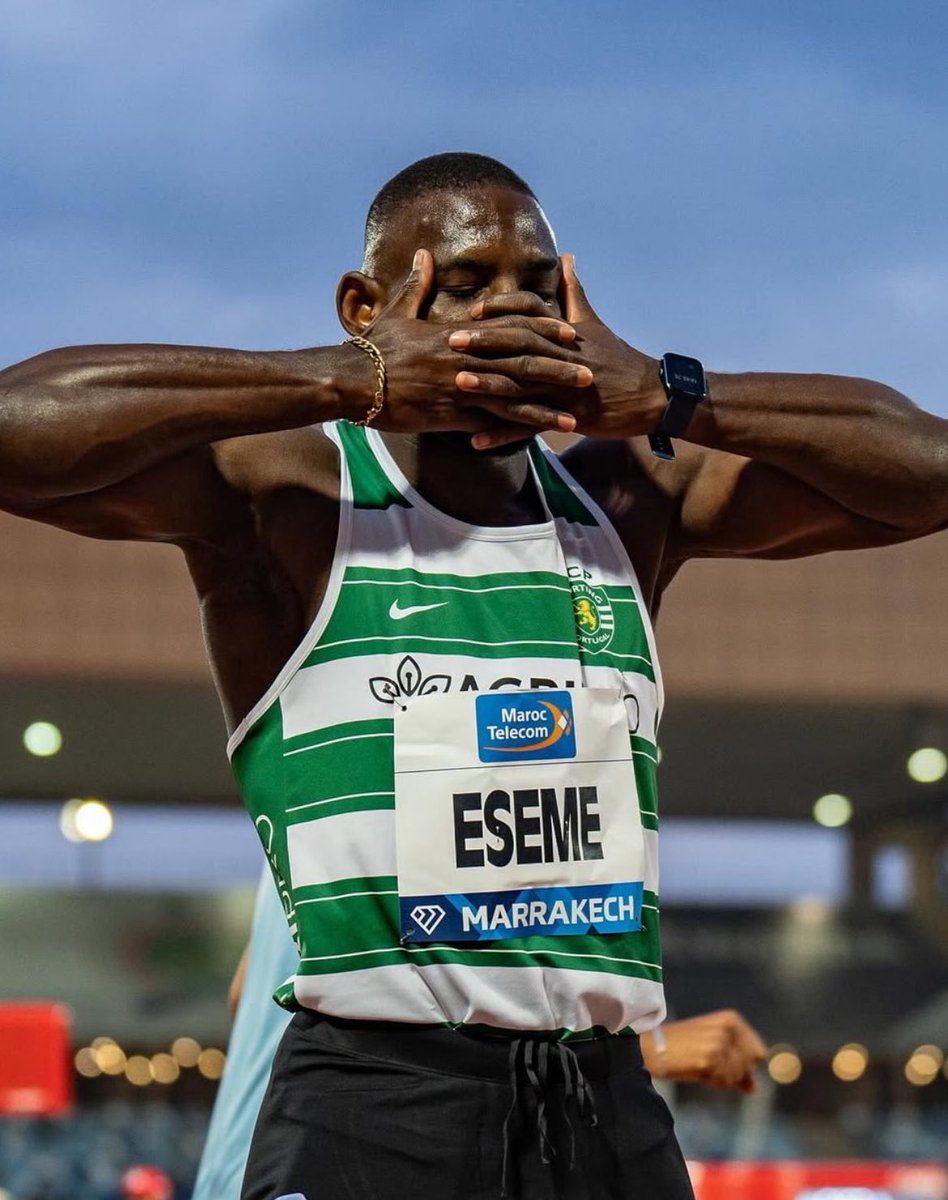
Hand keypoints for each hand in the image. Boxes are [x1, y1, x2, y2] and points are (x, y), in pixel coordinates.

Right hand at [356, 250, 588, 443]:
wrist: (352, 380)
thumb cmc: (373, 350)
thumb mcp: (397, 313)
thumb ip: (417, 286)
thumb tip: (423, 255)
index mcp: (459, 333)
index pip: (510, 327)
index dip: (543, 330)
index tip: (569, 333)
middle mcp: (467, 358)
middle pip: (522, 360)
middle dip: (557, 367)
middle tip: (588, 372)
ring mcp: (461, 386)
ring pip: (515, 393)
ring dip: (548, 402)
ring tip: (576, 410)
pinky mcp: (451, 413)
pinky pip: (492, 421)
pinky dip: (517, 428)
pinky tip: (540, 437)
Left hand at [455, 255, 666, 447]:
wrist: (650, 395)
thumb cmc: (618, 359)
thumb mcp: (594, 323)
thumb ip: (574, 292)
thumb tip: (566, 258)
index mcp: (564, 333)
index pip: (530, 312)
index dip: (502, 309)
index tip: (473, 311)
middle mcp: (562, 356)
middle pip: (520, 344)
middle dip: (485, 341)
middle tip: (451, 339)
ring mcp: (566, 387)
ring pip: (523, 384)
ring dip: (489, 384)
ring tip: (457, 384)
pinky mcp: (570, 415)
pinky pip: (531, 427)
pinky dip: (504, 434)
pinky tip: (477, 440)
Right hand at [641, 1010, 767, 1092]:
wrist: (653, 1046)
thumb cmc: (683, 1045)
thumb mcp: (713, 1046)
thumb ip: (737, 1063)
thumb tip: (755, 1088)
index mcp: (731, 1019)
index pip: (759, 1052)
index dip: (745, 1064)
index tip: (724, 1060)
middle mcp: (728, 1029)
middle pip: (751, 1065)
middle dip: (736, 1072)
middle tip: (711, 1064)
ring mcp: (720, 1044)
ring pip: (738, 1076)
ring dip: (722, 1078)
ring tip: (702, 1065)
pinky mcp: (711, 1060)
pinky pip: (724, 1082)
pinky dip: (713, 1082)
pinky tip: (698, 1070)